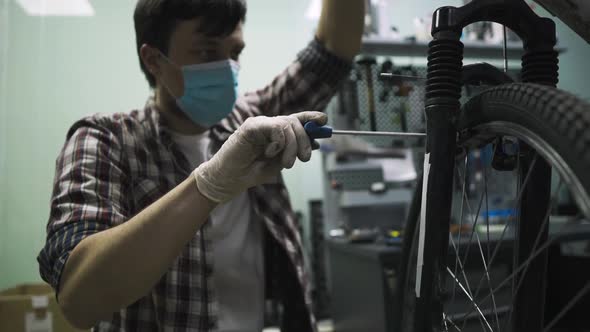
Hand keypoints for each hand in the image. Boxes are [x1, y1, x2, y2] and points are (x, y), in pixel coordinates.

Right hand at [193, 111, 326, 202]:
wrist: (229, 180)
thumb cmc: (251, 172)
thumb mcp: (279, 163)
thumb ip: (295, 152)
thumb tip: (316, 143)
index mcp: (276, 133)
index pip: (297, 119)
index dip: (311, 117)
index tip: (324, 120)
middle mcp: (269, 125)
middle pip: (295, 122)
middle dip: (305, 140)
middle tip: (304, 158)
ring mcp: (260, 124)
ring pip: (287, 124)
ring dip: (292, 146)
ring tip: (285, 163)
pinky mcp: (251, 126)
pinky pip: (275, 127)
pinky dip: (278, 142)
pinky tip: (270, 153)